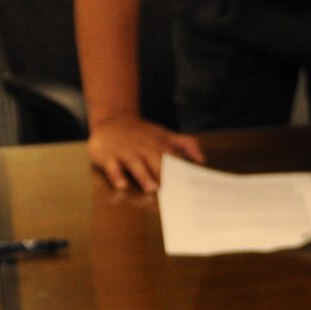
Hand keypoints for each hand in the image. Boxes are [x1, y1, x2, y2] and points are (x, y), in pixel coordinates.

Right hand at [87, 115, 204, 192]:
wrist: (112, 120)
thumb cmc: (143, 134)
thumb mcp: (165, 134)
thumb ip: (185, 144)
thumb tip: (202, 159)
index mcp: (158, 144)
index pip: (172, 157)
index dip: (180, 170)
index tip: (189, 184)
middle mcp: (142, 148)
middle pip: (154, 161)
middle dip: (163, 174)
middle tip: (172, 190)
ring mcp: (125, 152)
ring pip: (135, 164)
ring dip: (143, 176)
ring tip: (151, 188)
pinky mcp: (108, 156)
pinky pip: (112, 167)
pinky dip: (116, 175)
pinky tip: (122, 185)